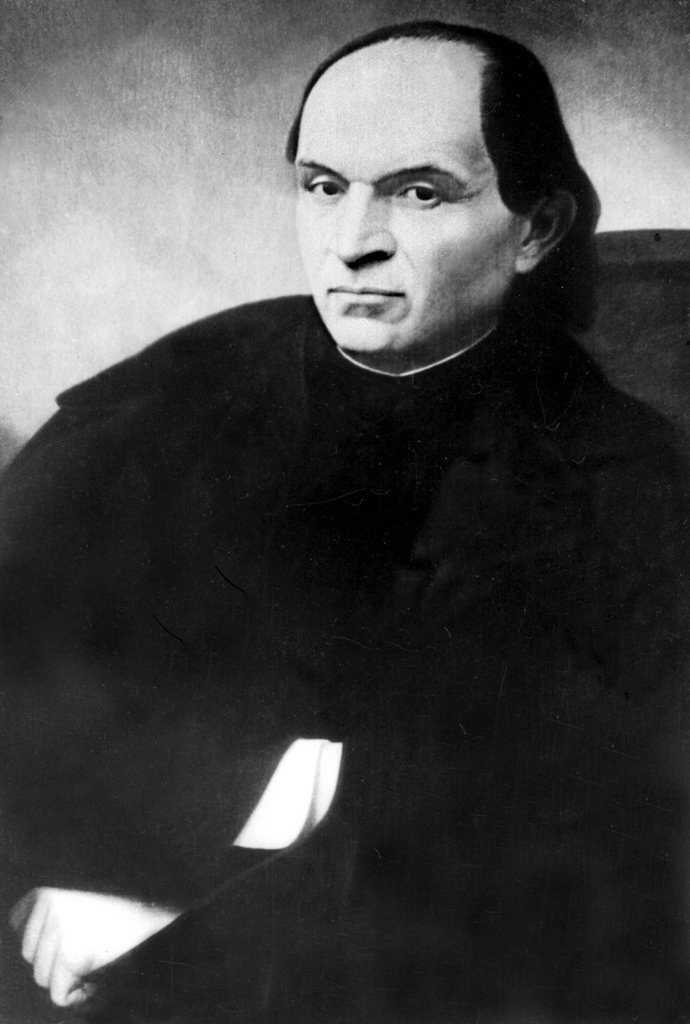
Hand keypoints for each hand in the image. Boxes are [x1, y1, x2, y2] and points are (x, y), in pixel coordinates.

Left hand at [9, 888, 179, 1006]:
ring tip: (92, 961)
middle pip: (30, 953)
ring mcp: (58, 934)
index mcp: (48, 891)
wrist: (156, 919)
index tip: (62, 938)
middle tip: (86, 949)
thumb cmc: (122, 909)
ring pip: (42, 975)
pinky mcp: (70, 959)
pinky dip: (75, 993)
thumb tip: (28, 937)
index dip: (38, 935)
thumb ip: (52, 909)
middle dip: (53, 958)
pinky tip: (94, 979)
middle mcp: (49, 909)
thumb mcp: (82, 897)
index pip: (18, 920)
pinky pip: (58, 992)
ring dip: (64, 976)